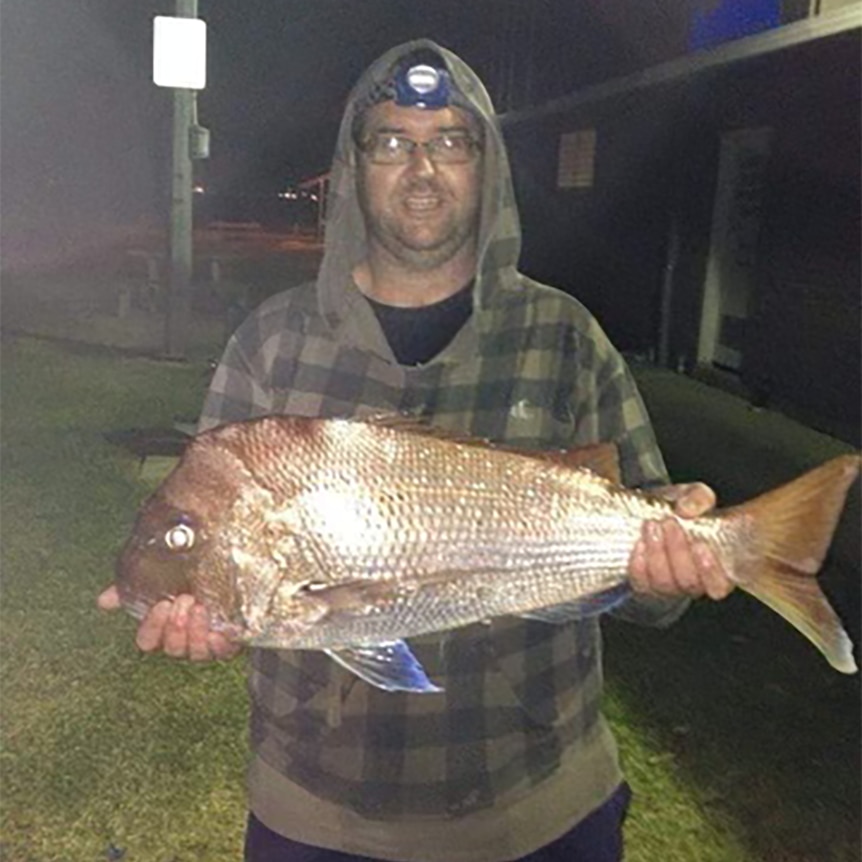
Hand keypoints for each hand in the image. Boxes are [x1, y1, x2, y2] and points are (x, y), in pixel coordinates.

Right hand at [97, 586, 241, 660]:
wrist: (224, 578)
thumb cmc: (187, 582)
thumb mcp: (159, 581)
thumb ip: (130, 591)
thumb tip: (103, 601)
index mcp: (162, 631)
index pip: (148, 641)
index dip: (153, 627)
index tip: (162, 604)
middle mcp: (182, 642)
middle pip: (172, 648)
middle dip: (177, 626)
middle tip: (185, 600)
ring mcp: (204, 646)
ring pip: (195, 653)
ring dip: (196, 632)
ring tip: (200, 608)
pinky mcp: (228, 644)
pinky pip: (223, 653)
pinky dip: (220, 644)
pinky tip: (219, 632)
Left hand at [628, 482, 733, 600]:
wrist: (652, 512)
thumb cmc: (681, 509)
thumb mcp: (693, 495)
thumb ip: (698, 498)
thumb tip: (687, 509)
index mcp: (717, 567)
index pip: (719, 586)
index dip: (710, 571)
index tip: (700, 544)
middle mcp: (695, 583)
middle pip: (689, 583)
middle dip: (678, 552)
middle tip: (669, 523)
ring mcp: (670, 588)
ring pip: (665, 584)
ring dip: (657, 554)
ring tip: (651, 526)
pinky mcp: (646, 586)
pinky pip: (642, 584)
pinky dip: (639, 565)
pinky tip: (639, 544)